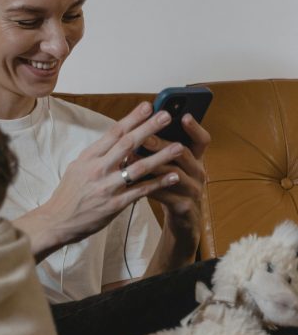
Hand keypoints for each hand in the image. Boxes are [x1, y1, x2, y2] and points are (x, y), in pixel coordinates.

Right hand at [41, 102, 186, 246]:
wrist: (57, 221)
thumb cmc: (68, 194)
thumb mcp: (76, 168)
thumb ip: (96, 156)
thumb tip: (114, 142)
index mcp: (88, 157)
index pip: (113, 132)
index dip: (132, 118)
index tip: (147, 106)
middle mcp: (97, 168)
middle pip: (127, 144)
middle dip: (148, 128)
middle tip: (166, 116)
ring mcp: (107, 186)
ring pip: (138, 168)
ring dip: (160, 156)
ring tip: (179, 146)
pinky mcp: (115, 204)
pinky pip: (141, 191)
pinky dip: (158, 183)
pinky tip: (173, 176)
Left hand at [142, 113, 209, 259]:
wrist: (182, 218)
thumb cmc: (171, 184)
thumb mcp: (171, 164)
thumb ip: (161, 147)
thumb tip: (141, 123)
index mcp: (196, 158)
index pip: (201, 139)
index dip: (195, 128)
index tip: (185, 115)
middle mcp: (199, 171)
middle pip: (183, 153)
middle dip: (162, 144)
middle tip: (144, 137)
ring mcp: (194, 190)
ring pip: (175, 174)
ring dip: (153, 165)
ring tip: (133, 159)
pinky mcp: (184, 206)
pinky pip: (167, 195)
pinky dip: (150, 187)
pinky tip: (135, 182)